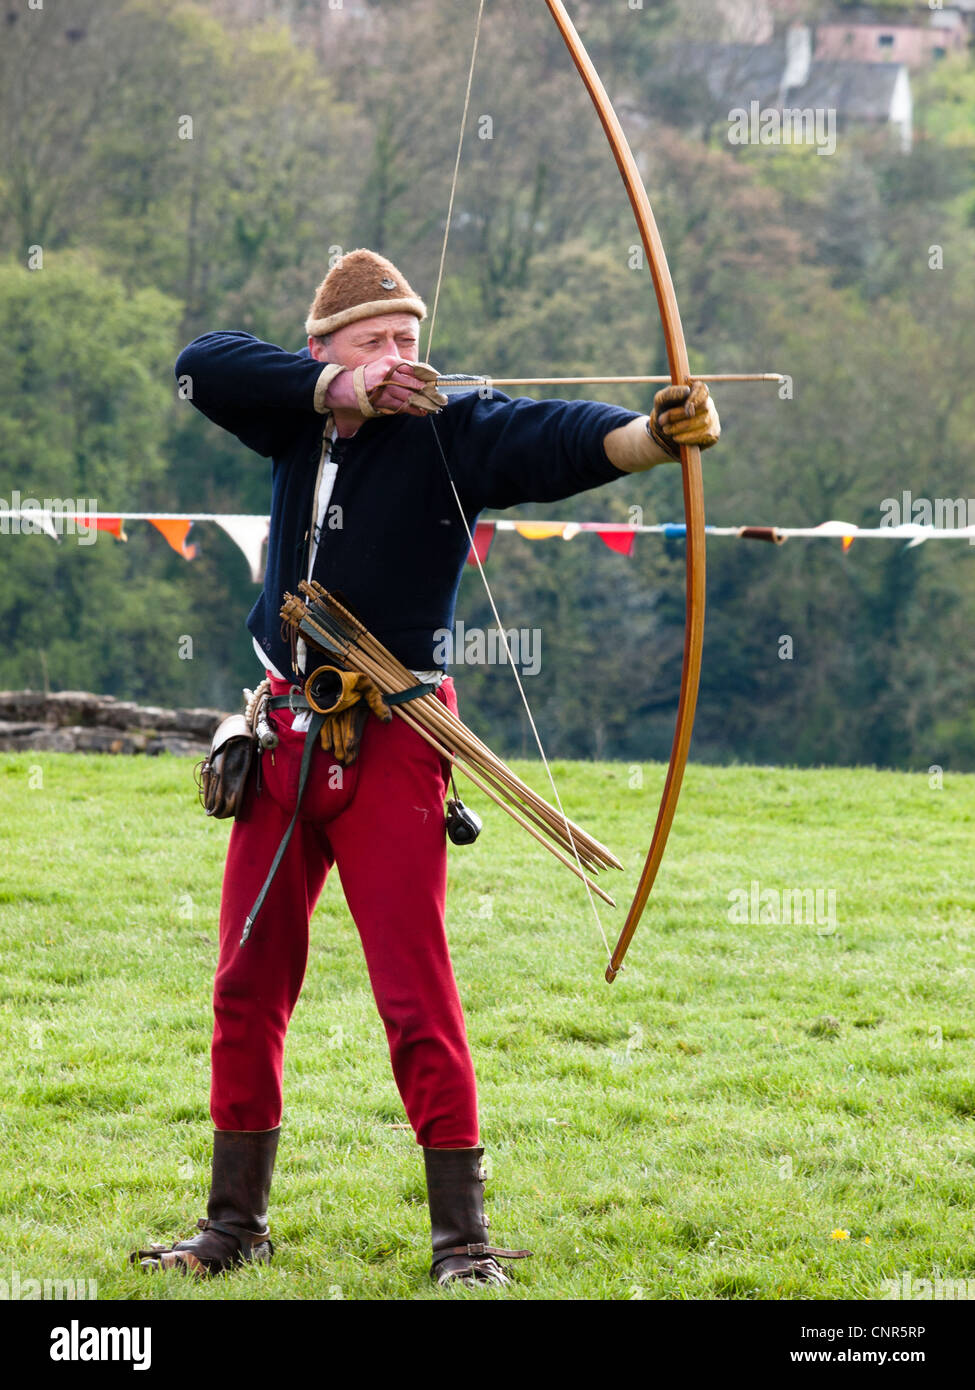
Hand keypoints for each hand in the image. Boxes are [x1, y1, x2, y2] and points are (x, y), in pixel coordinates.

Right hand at [324, 356, 446, 418]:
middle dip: (430, 392)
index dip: (430, 377)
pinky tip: (423, 412)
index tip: (440, 382)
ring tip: (435, 407)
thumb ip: (404, 371)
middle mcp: (389, 373)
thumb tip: (425, 378)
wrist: (349, 387)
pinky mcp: (382, 400)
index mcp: (392, 362)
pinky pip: (401, 406)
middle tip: (442, 398)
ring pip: (410, 396)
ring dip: (424, 403)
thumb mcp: (386, 367)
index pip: (417, 368)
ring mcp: (385, 387)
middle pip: (416, 384)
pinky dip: (413, 410)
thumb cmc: (372, 376)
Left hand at [648, 381, 720, 457]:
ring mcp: (713, 419)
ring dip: (681, 428)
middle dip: (680, 416)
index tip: (686, 406)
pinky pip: (704, 436)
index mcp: (696, 390)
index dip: (696, 397)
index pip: (703, 389)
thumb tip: (686, 391)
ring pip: (703, 422)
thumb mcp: (661, 401)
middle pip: (702, 407)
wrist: (665, 432)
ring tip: (666, 430)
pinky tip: (677, 438)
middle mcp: (708, 403)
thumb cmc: (664, 411)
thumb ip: (670, 393)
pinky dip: (688, 438)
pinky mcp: (713, 434)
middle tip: (662, 421)